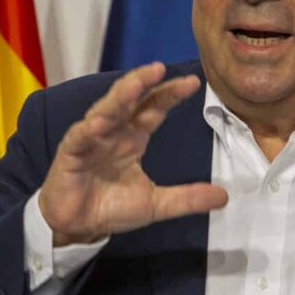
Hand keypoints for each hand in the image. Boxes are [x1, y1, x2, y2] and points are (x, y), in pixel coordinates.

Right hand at [38, 63, 228, 245]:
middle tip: (160, 68)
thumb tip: (224, 196)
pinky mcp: (70, 153)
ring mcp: (90, 139)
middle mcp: (113, 132)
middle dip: (142, 82)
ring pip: (104, 110)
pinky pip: (80, 137)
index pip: (153, 108)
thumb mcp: (155, 204)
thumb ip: (187, 198)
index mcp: (133, 137)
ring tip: (135, 83)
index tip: (193, 82)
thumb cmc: (111, 206)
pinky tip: (99, 124)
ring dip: (119, 96)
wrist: (78, 226)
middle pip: (129, 100)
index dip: (170, 94)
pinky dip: (88, 130)